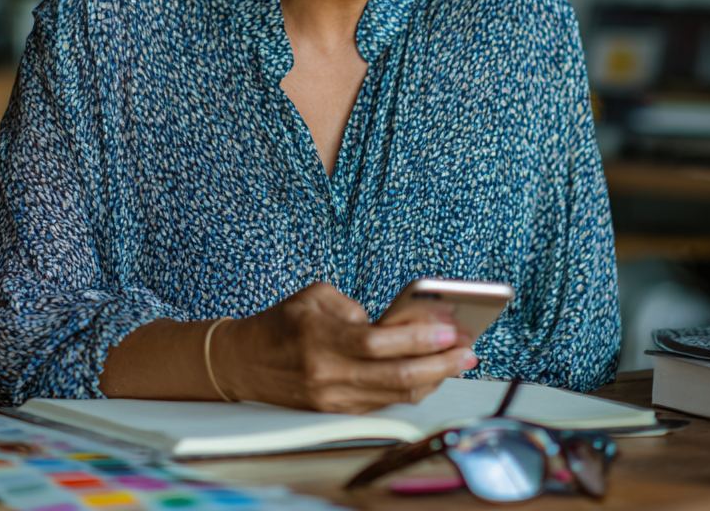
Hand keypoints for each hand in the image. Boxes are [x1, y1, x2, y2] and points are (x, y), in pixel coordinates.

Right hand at [211, 281, 476, 413]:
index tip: (450, 328)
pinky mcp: (336, 412)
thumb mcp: (315, 297)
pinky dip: (412, 388)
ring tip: (459, 361)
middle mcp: (328, 375)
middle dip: (439, 364)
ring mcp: (333, 399)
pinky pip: (383, 402)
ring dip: (433, 379)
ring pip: (395, 394)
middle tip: (468, 350)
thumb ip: (356, 308)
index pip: (379, 342)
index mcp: (321, 339)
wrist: (242, 363)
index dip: (418, 337)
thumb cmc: (282, 323)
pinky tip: (432, 374)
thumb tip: (397, 322)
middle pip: (396, 375)